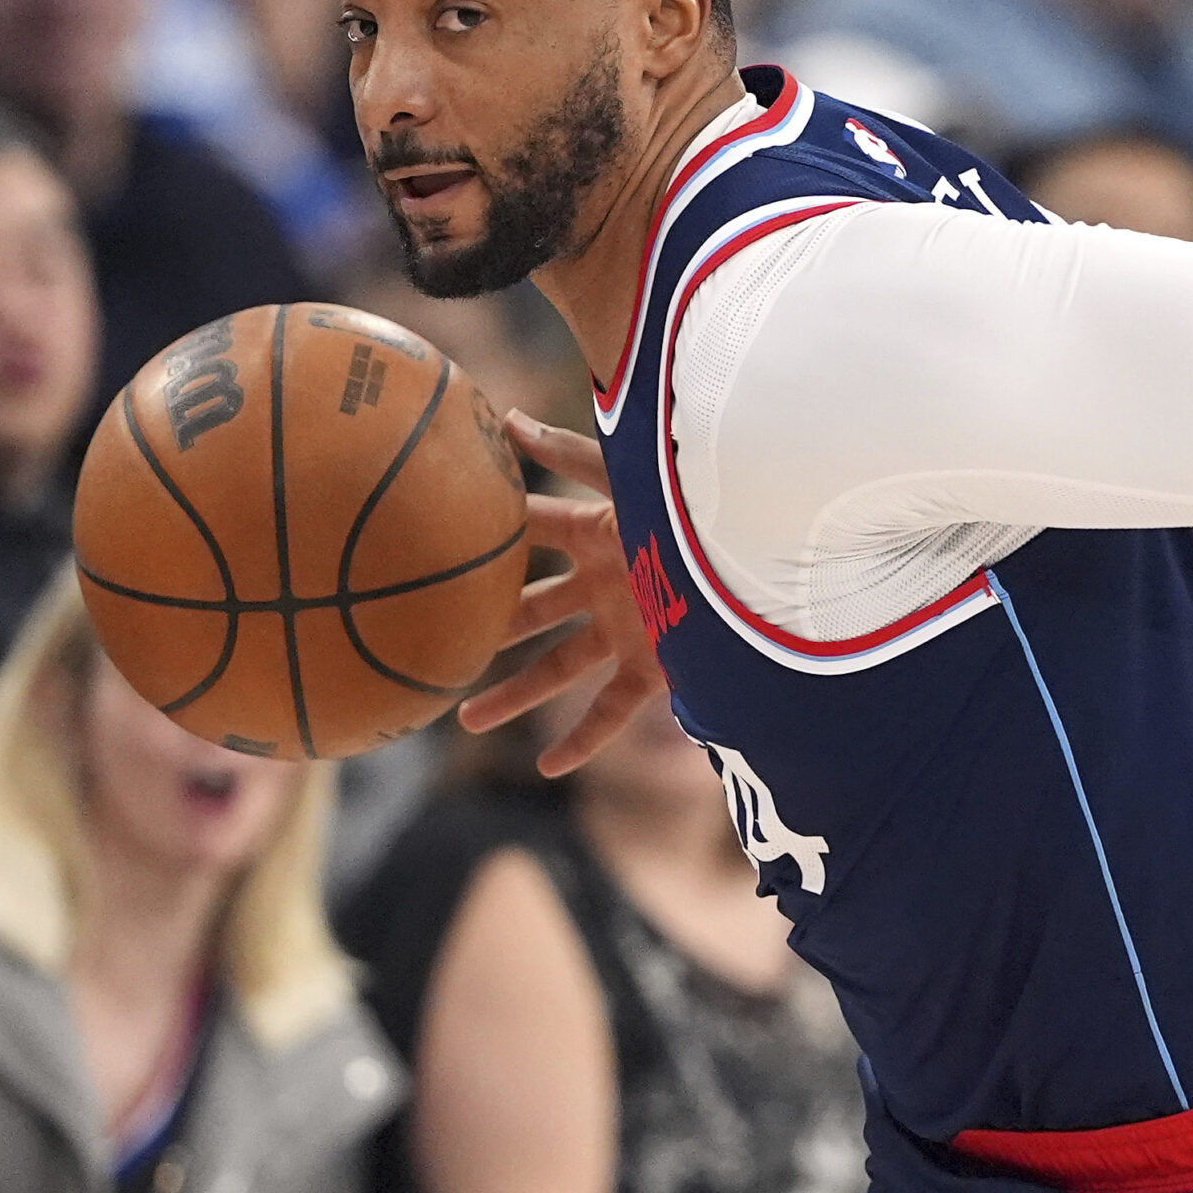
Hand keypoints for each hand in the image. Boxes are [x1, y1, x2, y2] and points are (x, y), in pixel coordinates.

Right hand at [458, 412, 665, 773]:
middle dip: (486, 626)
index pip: (528, 531)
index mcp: (598, 531)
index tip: (427, 541)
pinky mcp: (655, 667)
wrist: (765, 558)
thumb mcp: (630, 480)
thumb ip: (571, 453)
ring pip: (557, 667)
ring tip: (463, 721)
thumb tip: (507, 421)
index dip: (485, 535)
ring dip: (514, 694)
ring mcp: (627, 628)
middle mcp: (606, 583)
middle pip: (531, 608)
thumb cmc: (698, 510)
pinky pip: (611, 711)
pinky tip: (548, 772)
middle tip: (431, 643)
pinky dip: (582, 741)